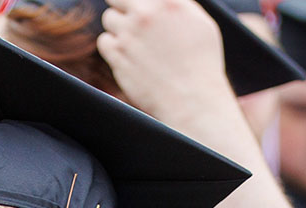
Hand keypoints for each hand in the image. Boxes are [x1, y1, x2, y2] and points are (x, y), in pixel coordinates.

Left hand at [96, 0, 233, 122]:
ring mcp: (128, 33)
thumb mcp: (200, 23)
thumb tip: (160, 0)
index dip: (134, 0)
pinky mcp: (117, 54)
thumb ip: (178, 4)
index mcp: (169, 1)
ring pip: (109, 17)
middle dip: (122, 6)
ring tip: (135, 43)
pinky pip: (104, 41)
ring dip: (118, 27)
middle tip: (131, 20)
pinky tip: (128, 56)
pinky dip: (112, 47)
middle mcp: (146, 13)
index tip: (134, 6)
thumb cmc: (201, 64)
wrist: (192, 100)